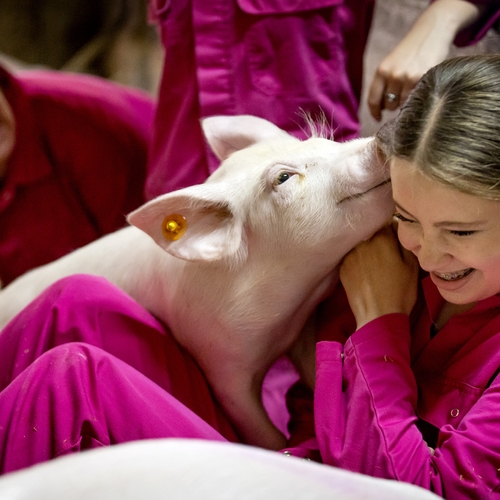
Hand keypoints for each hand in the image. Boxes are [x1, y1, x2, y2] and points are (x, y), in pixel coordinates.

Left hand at [339, 225, 418, 329]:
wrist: (378, 317)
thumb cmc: (400, 291)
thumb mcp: (412, 264)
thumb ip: (404, 240)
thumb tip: (399, 227)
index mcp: (381, 237)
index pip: (386, 220)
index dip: (393, 228)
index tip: (396, 239)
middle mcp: (362, 242)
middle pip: (371, 231)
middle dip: (379, 237)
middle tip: (387, 252)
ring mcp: (349, 255)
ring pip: (360, 243)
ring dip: (367, 247)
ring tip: (376, 263)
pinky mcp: (342, 268)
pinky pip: (351, 256)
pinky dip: (358, 259)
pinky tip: (365, 272)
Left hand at [367, 0, 480, 120]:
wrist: (432, 31)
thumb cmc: (410, 51)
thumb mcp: (391, 64)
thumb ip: (385, 83)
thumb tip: (381, 109)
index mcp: (381, 71)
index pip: (373, 99)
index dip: (374, 112)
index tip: (377, 119)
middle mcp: (393, 75)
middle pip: (389, 105)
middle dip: (394, 105)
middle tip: (402, 96)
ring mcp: (408, 77)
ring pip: (403, 104)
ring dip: (407, 102)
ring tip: (413, 89)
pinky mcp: (424, 78)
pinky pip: (416, 99)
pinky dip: (418, 98)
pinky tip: (421, 88)